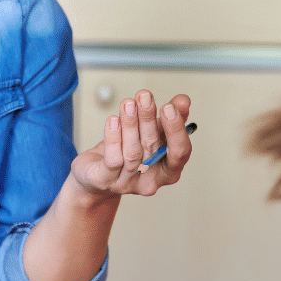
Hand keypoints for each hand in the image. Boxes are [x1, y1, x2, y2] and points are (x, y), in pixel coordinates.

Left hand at [71, 91, 192, 198]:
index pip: (180, 152)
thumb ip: (169, 117)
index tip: (169, 106)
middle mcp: (151, 180)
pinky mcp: (106, 181)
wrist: (97, 172)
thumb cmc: (129, 150)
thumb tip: (183, 100)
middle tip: (145, 96)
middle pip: (153, 149)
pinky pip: (113, 160)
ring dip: (130, 124)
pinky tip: (113, 120)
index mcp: (169, 169)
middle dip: (148, 119)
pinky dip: (113, 138)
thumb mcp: (151, 132)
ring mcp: (128, 183)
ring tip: (127, 103)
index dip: (176, 130)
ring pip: (132, 153)